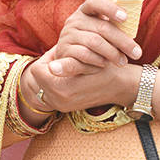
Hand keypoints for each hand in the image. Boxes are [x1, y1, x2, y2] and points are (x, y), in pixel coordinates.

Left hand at [20, 47, 137, 115]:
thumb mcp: (89, 62)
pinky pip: (50, 91)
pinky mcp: (65, 107)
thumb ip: (69, 64)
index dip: (47, 58)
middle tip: (62, 57)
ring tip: (66, 64)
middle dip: (47, 66)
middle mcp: (58, 102)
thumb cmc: (108, 68)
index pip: (36, 70)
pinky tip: (69, 75)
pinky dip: (57, 81)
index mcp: (62, 90)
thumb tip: (51, 66)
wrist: (122, 86)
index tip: (59, 52)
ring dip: (51, 74)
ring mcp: (61, 106)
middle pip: (37, 78)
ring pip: (43, 84)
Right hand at [46, 0, 141, 76]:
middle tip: (137, 53)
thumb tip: (134, 24)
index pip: (95, 2)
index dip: (110, 8)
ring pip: (95, 42)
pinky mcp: (63, 50)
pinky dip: (97, 62)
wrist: (69, 60)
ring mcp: (67, 35)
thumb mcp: (102, 31)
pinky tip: (104, 65)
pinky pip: (85, 56)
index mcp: (85, 10)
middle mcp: (75, 20)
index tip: (125, 18)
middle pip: (102, 27)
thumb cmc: (93, 43)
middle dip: (123, 41)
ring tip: (122, 62)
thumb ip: (114, 26)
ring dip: (112, 54)